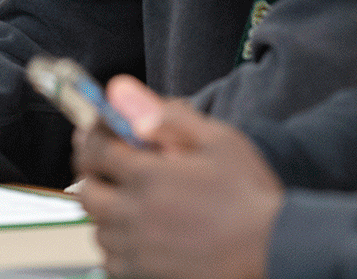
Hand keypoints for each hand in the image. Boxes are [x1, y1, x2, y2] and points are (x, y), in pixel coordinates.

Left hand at [73, 76, 283, 278]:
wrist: (270, 246)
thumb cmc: (248, 192)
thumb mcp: (219, 140)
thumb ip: (170, 116)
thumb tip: (125, 94)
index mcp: (148, 176)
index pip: (95, 150)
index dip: (91, 136)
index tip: (98, 132)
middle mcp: (134, 213)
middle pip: (86, 191)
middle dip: (91, 174)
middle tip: (106, 165)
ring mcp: (137, 248)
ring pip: (97, 227)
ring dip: (104, 210)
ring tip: (127, 199)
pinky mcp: (144, 273)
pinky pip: (109, 259)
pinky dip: (115, 244)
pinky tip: (136, 233)